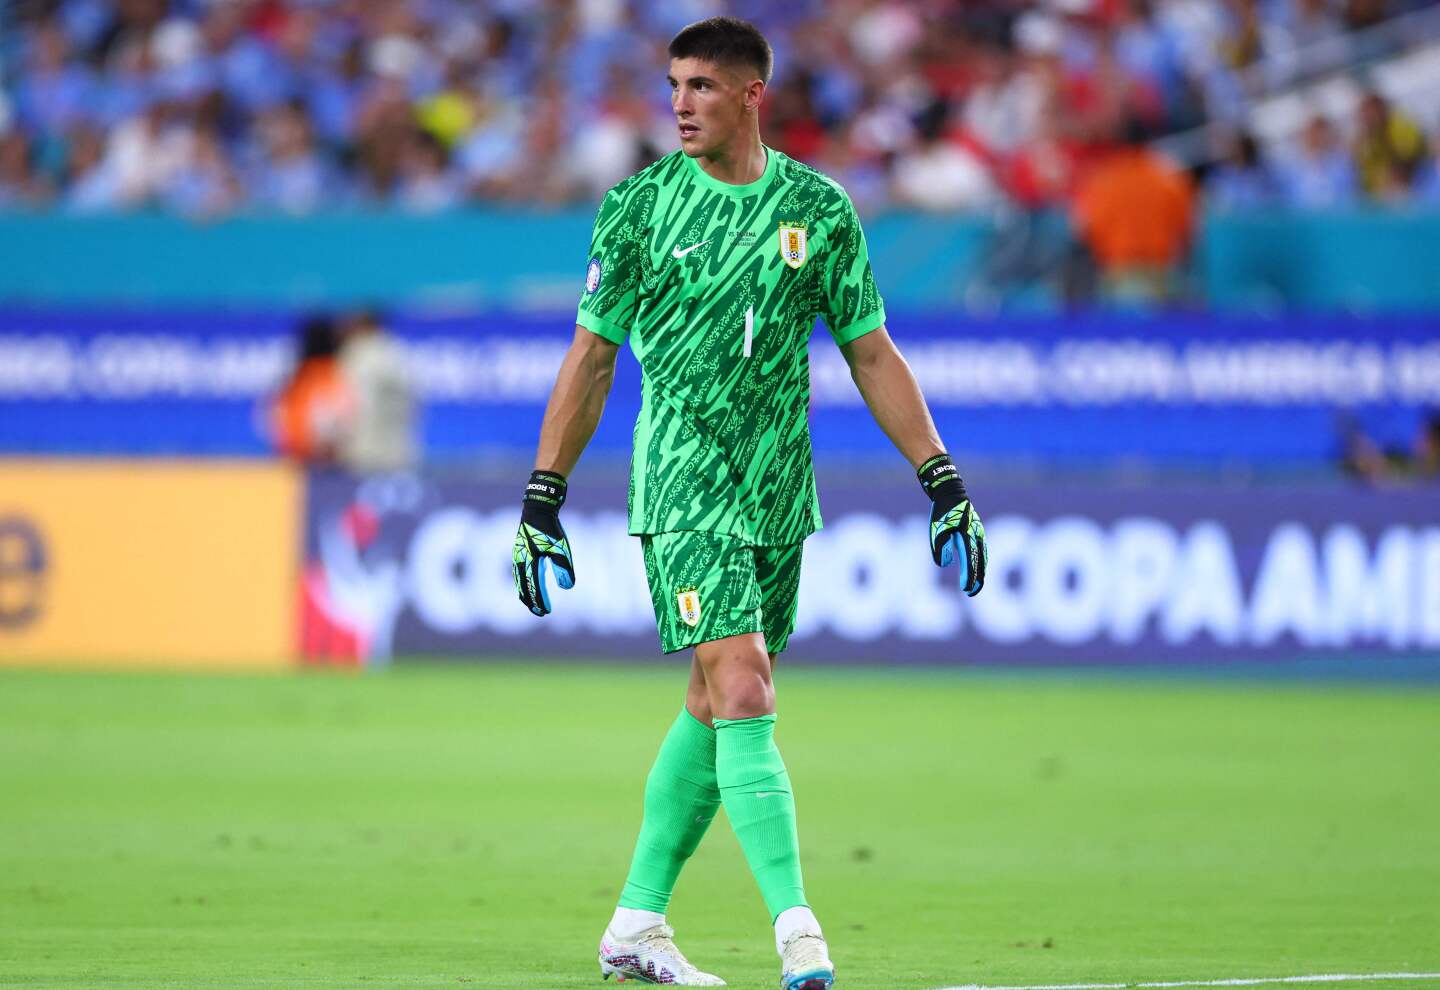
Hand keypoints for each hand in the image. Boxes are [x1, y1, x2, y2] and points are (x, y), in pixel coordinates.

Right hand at [513, 470, 575, 615]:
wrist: (538, 506)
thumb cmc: (550, 527)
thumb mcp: (561, 548)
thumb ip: (563, 568)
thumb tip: (567, 587)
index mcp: (528, 561)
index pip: (532, 587)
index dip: (539, 601)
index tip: (545, 612)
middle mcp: (519, 560)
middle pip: (522, 586)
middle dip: (530, 600)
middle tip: (539, 612)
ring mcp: (518, 554)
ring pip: (519, 579)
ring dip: (525, 592)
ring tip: (532, 602)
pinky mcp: (520, 549)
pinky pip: (519, 570)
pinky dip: (523, 581)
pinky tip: (529, 582)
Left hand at [917, 454, 986, 596]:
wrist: (951, 492)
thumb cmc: (942, 511)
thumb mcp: (937, 529)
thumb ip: (940, 547)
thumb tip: (944, 564)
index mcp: (967, 535)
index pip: (971, 560)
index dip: (970, 576)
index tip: (966, 589)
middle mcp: (977, 535)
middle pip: (981, 561)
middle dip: (978, 578)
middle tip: (972, 592)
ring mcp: (979, 533)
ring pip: (984, 556)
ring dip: (981, 571)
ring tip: (977, 584)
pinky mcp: (977, 531)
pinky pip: (983, 549)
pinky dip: (982, 561)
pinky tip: (979, 567)